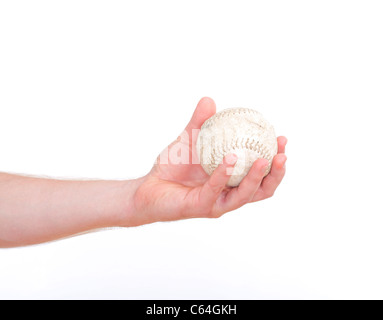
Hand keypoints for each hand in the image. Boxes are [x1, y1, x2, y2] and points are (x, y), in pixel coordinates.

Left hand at [129, 97, 286, 225]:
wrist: (148, 187)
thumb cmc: (171, 167)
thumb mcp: (189, 141)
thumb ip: (200, 123)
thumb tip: (210, 99)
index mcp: (231, 181)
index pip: (261, 174)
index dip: (276, 160)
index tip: (281, 138)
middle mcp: (228, 194)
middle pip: (262, 190)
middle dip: (276, 173)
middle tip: (282, 153)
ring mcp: (216, 203)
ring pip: (245, 195)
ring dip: (258, 178)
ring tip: (266, 159)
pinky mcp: (201, 207)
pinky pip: (216, 189)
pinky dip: (224, 173)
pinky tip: (230, 159)